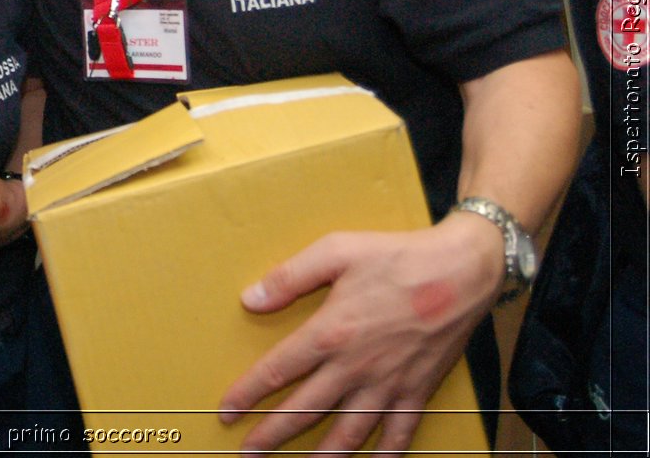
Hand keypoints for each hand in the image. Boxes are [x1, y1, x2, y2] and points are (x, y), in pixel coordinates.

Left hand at [219, 215, 503, 456]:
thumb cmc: (396, 255)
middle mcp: (356, 367)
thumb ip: (289, 277)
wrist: (462, 270)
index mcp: (330, 332)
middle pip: (305, 410)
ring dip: (324, 455)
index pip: (277, 371)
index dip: (248, 393)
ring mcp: (389, 383)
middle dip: (272, 435)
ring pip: (349, 431)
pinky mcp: (419, 389)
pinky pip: (401, 431)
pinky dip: (387, 453)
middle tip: (248, 453)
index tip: (227, 411)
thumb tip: (249, 299)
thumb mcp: (335, 251)